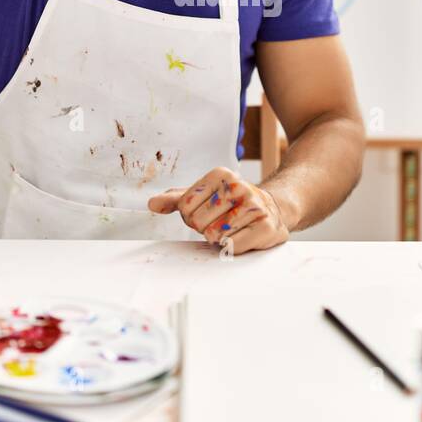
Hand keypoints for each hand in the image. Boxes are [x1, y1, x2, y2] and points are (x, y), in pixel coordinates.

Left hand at [148, 167, 293, 253]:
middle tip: (220, 221)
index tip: (207, 211)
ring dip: (218, 238)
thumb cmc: (229, 204)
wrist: (270, 210)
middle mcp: (238, 186)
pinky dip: (232, 247)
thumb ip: (176, 200)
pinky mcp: (265, 227)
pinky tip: (242, 235)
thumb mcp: (203, 196)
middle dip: (204, 228)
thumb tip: (152, 204)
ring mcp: (254, 206)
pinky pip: (233, 246)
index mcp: (220, 174)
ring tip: (231, 227)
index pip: (185, 206)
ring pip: (214, 235)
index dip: (190, 216)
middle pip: (198, 222)